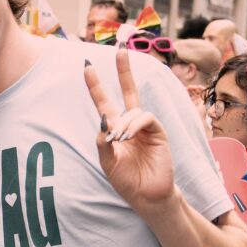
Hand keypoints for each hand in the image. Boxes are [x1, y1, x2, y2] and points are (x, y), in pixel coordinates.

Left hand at [84, 49, 175, 213]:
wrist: (146, 196)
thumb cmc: (127, 180)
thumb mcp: (107, 161)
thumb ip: (102, 141)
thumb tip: (102, 118)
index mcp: (116, 130)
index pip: (106, 104)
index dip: (97, 87)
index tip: (87, 68)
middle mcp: (132, 125)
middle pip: (129, 91)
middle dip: (124, 71)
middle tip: (120, 50)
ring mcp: (147, 127)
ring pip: (133, 110)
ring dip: (123, 123)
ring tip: (119, 140)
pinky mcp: (159, 132)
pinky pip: (147, 118)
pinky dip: (135, 125)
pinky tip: (127, 137)